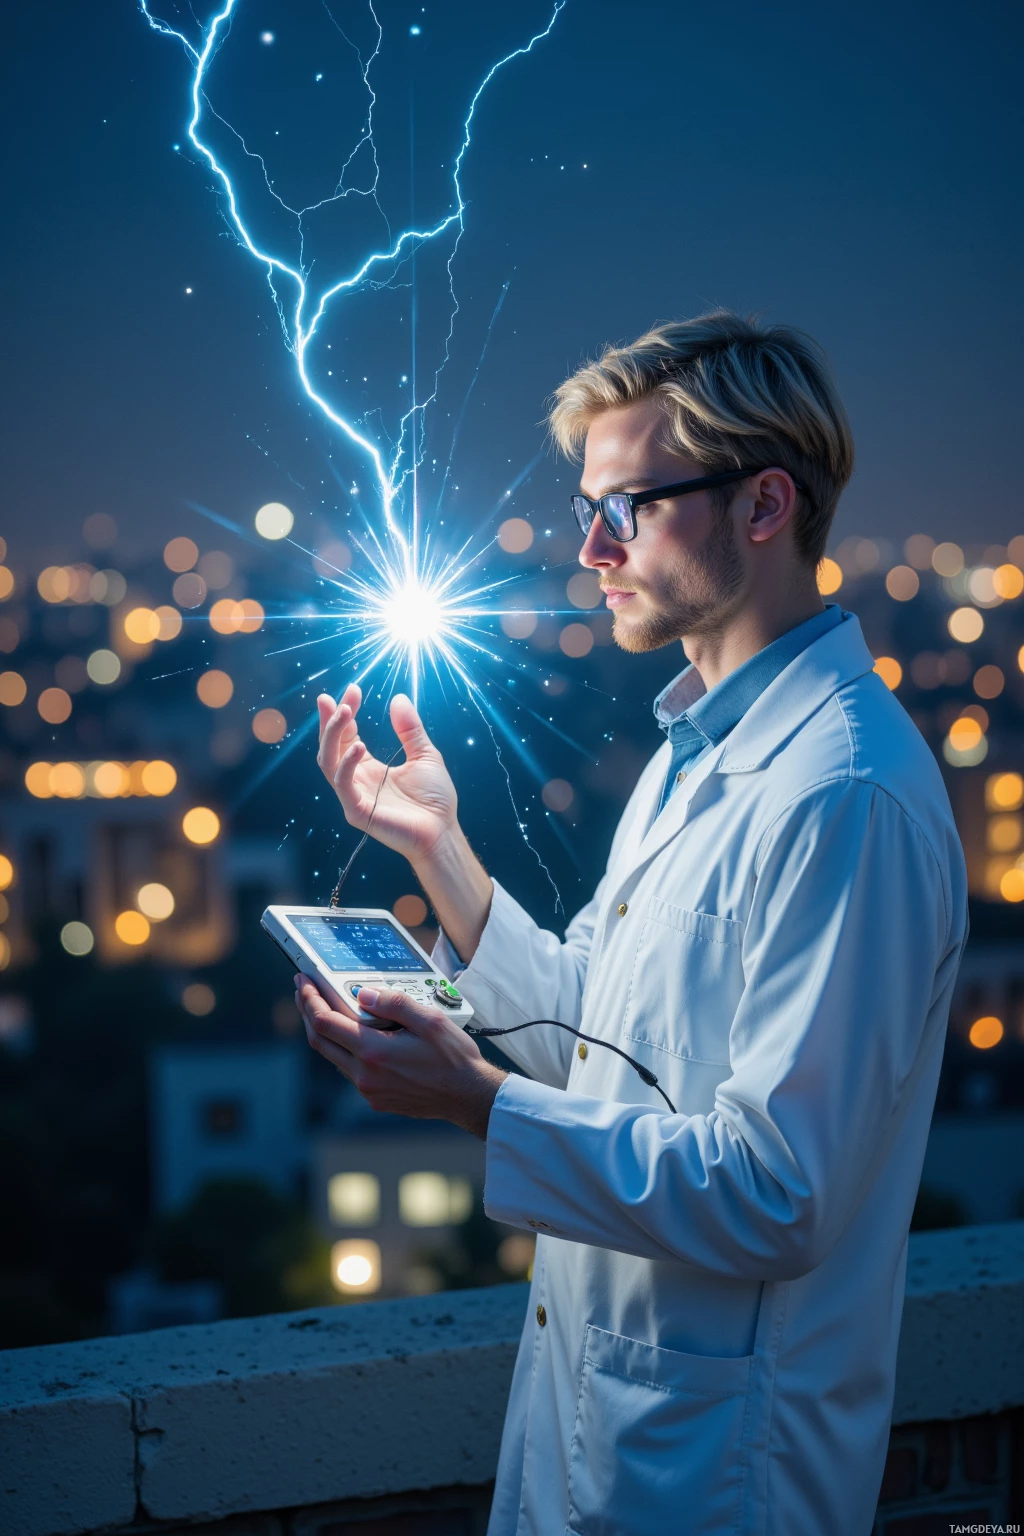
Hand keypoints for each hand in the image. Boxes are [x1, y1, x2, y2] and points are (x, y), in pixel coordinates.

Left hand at [295, 976, 506, 1138]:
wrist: (468, 1095)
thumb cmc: (454, 1059)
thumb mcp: (430, 1020)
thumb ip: (394, 1004)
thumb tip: (362, 994)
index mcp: (374, 1052)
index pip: (325, 1023)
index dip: (309, 1000)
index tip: (303, 983)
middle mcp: (365, 1075)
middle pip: (320, 1041)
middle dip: (307, 1012)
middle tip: (304, 991)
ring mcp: (369, 1090)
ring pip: (333, 1056)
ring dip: (325, 1032)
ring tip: (326, 1008)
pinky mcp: (376, 1098)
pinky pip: (349, 1071)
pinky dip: (343, 1048)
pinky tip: (353, 1035)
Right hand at [317, 685, 457, 864]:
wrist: (443, 831)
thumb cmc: (435, 800)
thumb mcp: (425, 755)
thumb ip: (410, 730)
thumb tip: (399, 698)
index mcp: (368, 769)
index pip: (347, 736)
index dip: (346, 713)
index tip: (353, 689)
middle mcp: (356, 780)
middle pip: (330, 746)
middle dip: (331, 720)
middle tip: (338, 698)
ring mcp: (354, 796)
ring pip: (328, 762)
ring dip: (332, 735)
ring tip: (345, 712)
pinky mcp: (357, 812)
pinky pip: (342, 784)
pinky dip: (346, 763)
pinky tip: (358, 745)